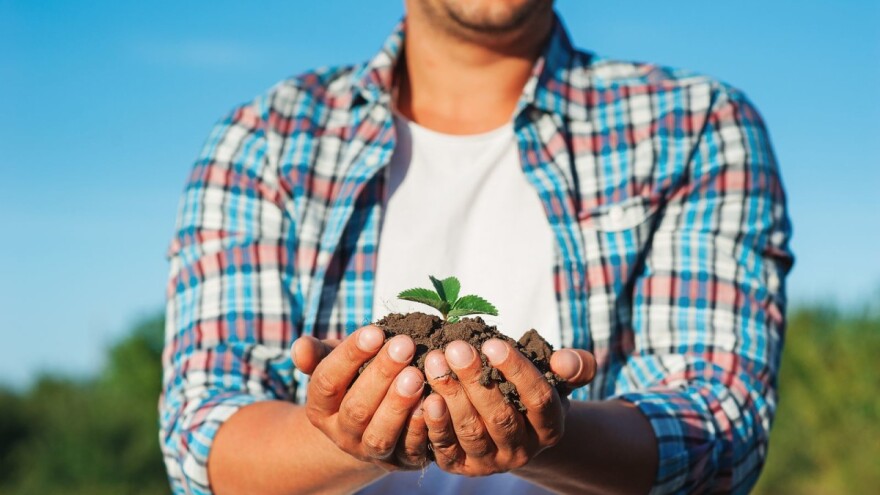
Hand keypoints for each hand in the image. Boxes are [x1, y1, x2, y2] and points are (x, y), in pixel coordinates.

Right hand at [291, 325, 428, 469]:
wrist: (371, 424)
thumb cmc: (353, 380)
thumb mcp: (334, 363)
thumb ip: (317, 354)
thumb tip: (300, 347)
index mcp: (320, 408)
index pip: (327, 382)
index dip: (350, 356)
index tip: (375, 331)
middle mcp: (341, 434)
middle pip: (356, 408)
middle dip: (381, 375)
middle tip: (404, 345)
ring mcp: (370, 452)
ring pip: (380, 434)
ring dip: (398, 404)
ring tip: (416, 374)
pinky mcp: (400, 461)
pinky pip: (410, 449)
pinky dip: (421, 427)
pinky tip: (434, 401)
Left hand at [422, 339, 595, 475]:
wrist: (511, 429)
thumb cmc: (530, 393)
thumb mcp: (555, 379)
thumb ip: (571, 367)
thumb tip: (566, 361)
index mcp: (550, 428)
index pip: (538, 400)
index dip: (517, 371)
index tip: (493, 344)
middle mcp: (522, 450)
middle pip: (500, 416)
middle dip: (476, 380)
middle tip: (455, 348)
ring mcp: (491, 462)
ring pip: (471, 431)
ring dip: (451, 396)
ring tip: (435, 362)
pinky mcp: (461, 466)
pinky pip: (446, 448)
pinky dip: (435, 424)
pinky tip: (427, 397)